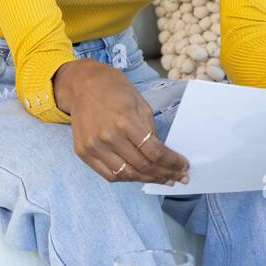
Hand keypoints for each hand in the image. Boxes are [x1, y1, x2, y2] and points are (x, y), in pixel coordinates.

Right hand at [53, 59, 189, 184]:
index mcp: (125, 121)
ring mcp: (93, 147)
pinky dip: (127, 178)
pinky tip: (140, 176)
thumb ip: (150, 130)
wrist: (82, 85)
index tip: (184, 167)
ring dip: (148, 180)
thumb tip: (163, 155)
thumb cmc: (115, 90)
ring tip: (163, 179)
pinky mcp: (83, 153)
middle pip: (142, 166)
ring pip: (126, 175)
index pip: (154, 152)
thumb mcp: (140, 104)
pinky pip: (109, 175)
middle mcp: (108, 137)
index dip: (172, 163)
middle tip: (179, 178)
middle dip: (165, 174)